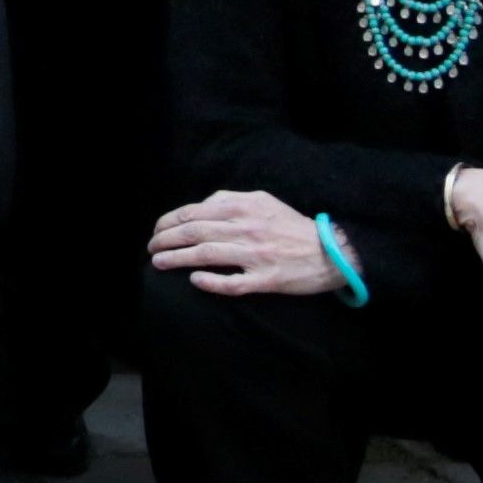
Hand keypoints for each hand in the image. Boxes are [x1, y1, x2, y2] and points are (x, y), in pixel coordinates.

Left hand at [145, 186, 335, 296]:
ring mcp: (256, 255)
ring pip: (207, 255)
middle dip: (166, 240)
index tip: (157, 230)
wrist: (330, 251)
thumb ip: (231, 199)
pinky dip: (210, 282)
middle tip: (152, 248)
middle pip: (195, 232)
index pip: (195, 212)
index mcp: (244, 206)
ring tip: (159, 263)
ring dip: (177, 259)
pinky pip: (232, 283)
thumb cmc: (291, 226)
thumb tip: (202, 205)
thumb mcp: (263, 201)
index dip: (170, 221)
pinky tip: (195, 280)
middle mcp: (247, 228)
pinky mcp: (266, 279)